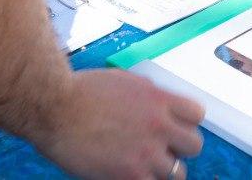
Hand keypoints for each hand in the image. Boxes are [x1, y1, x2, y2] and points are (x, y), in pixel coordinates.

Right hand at [36, 68, 203, 178]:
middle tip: (163, 149)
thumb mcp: (124, 81)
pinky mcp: (130, 175)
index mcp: (158, 99)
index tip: (175, 127)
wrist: (54, 108)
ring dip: (163, 169)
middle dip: (180, 148)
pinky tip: (130, 174)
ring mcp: (147, 153)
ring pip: (178, 173)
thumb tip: (159, 105)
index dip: (186, 123)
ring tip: (144, 165)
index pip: (197, 115)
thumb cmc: (80, 91)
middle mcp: (158, 125)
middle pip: (194, 145)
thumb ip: (148, 95)